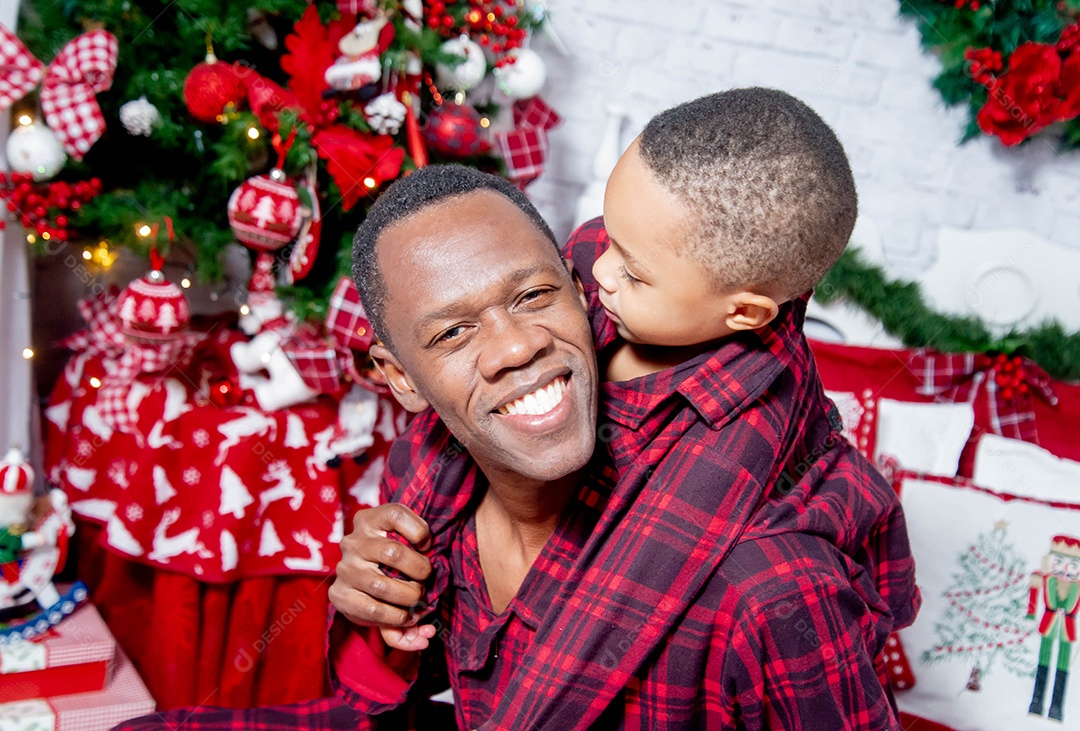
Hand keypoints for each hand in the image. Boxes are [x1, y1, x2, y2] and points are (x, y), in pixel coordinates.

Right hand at [330, 503, 434, 647]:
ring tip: (418, 600)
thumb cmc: (391, 554)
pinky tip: (406, 616)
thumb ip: (415, 537)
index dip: (418, 530)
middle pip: (393, 552)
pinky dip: (396, 617)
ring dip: (409, 596)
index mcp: (369, 520)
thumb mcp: (401, 537)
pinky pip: (373, 609)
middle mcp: (353, 542)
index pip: (395, 514)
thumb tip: (428, 544)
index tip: (427, 545)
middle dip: (419, 569)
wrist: (361, 574)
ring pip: (382, 586)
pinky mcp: (339, 594)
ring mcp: (345, 569)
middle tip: (426, 579)